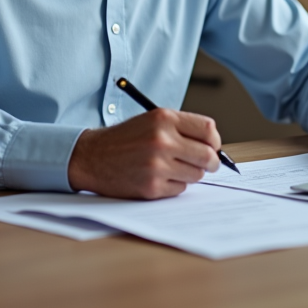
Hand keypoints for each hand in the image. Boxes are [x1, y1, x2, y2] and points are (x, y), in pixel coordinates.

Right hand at [67, 108, 221, 198]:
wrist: (92, 156)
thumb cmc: (125, 138)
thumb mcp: (152, 120)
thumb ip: (182, 128)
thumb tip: (213, 146)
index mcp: (164, 119)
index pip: (208, 130)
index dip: (214, 141)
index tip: (212, 146)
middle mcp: (162, 140)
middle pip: (208, 155)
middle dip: (211, 162)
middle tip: (207, 164)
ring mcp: (157, 165)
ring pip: (196, 174)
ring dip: (190, 173)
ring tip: (172, 167)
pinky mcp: (151, 187)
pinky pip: (180, 188)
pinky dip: (174, 185)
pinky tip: (158, 177)